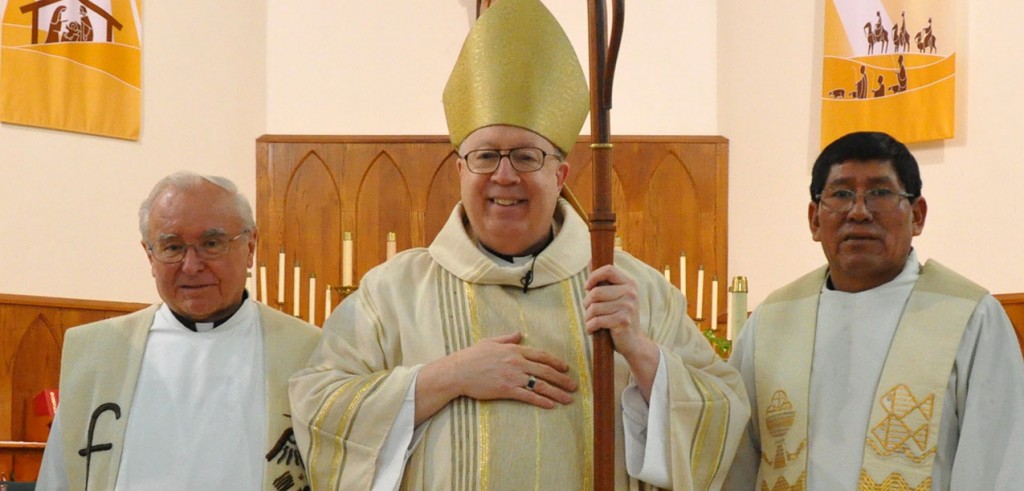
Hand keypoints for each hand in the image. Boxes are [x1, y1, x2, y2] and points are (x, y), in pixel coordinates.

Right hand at [416, 332, 577, 423]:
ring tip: (568, 399)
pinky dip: (541, 400)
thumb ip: (506, 339)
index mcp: (513, 350)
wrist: (457, 372)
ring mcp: (512, 376)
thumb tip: (519, 334)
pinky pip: (528, 396)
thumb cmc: (471, 357)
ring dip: (557, 392)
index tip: (566, 368)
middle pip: (545, 370)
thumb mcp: (489, 342)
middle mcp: (516, 362)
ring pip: (540, 384)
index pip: (541, 355)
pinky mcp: (506, 390)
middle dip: (562, 379)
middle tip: (574, 386)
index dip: (556, 362)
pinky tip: (551, 405)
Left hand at [584, 264, 659, 399]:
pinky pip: (596, 321)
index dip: (594, 276)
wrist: (634, 342)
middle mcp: (631, 293)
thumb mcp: (614, 296)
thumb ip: (603, 280)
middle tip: (589, 311)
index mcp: (629, 284)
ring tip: (592, 322)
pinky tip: (593, 330)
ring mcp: (628, 307)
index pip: (608, 270)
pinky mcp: (623, 321)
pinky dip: (590, 327)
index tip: (587, 287)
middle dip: (586, 303)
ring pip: (594, 308)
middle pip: (596, 292)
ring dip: (588, 317)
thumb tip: (590, 260)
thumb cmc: (619, 317)